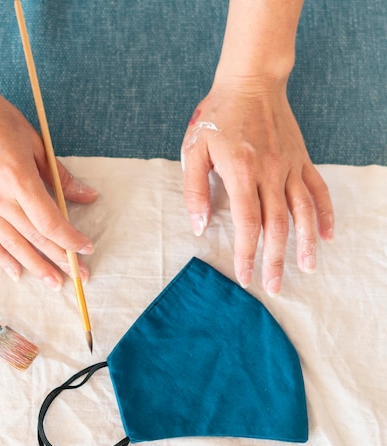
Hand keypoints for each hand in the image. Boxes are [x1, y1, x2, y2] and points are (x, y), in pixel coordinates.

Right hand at [0, 82, 97, 288]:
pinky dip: (2, 259)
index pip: (49, 221)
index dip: (70, 239)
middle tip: (80, 275)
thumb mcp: (35, 141)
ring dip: (35, 267)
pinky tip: (16, 272)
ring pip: (11, 245)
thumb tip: (87, 196)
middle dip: (60, 259)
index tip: (87, 248)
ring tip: (53, 283)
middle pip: (34, 238)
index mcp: (18, 178)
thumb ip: (60, 175)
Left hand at [181, 78, 333, 295]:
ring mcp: (289, 166)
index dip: (247, 254)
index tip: (246, 278)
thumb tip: (198, 227)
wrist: (250, 82)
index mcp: (241, 172)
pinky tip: (327, 235)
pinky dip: (325, 213)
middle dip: (275, 260)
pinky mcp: (301, 159)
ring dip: (306, 243)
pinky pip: (318, 189)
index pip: (247, 223)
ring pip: (302, 212)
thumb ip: (194, 190)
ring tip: (307, 268)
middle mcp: (270, 172)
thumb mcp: (194, 150)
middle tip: (275, 287)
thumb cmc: (217, 117)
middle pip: (277, 225)